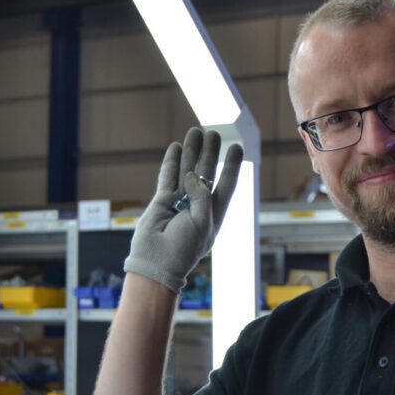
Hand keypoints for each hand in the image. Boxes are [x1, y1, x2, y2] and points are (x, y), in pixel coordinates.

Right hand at [123, 127, 242, 293]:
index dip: (232, 167)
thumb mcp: (203, 223)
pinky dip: (171, 162)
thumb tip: (192, 173)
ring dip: (191, 152)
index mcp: (213, 216)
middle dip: (210, 153)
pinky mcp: (161, 201)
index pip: (226, 186)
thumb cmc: (183, 249)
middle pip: (206, 174)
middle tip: (214, 133)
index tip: (237, 147)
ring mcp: (178, 203)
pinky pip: (167, 177)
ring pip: (186, 171)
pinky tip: (176, 147)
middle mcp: (197, 207)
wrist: (156, 262)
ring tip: (195, 131)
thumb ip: (201, 195)